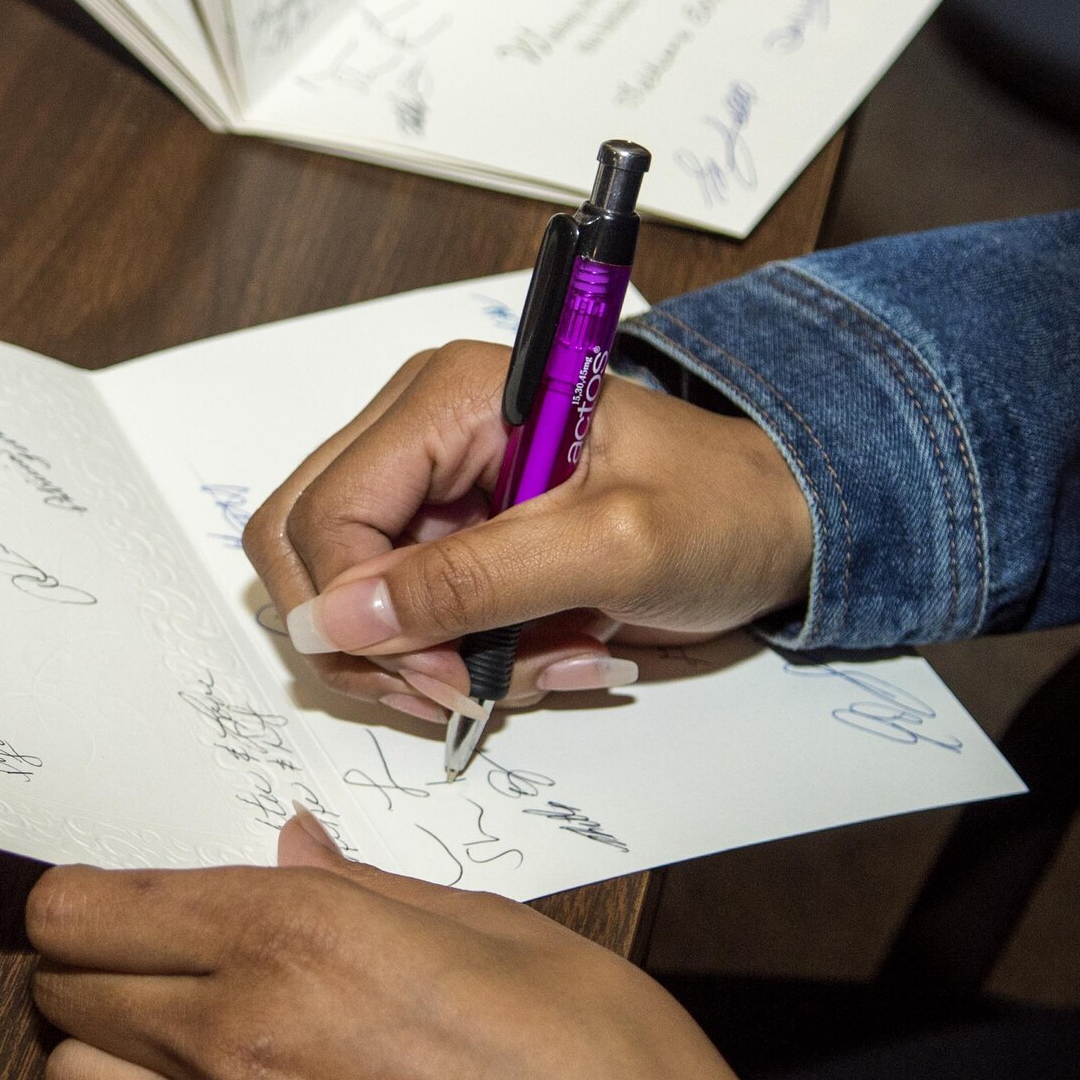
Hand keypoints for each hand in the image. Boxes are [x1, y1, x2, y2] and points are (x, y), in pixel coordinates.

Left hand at [28, 813, 758, 1079]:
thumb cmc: (597, 1061)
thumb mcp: (492, 924)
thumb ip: (365, 885)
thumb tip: (294, 850)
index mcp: (297, 937)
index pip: (91, 908)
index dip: (80, 893)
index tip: (104, 893)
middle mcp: (240, 1038)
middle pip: (62, 988)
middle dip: (88, 959)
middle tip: (149, 949)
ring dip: (103, 1045)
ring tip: (174, 1030)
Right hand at [243, 341, 811, 721]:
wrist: (772, 524)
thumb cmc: (720, 508)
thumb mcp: (613, 547)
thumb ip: (476, 581)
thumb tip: (342, 619)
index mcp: (449, 397)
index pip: (325, 512)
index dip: (358, 610)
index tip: (438, 671)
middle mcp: (420, 432)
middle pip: (307, 554)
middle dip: (381, 642)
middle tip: (470, 682)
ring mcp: (428, 492)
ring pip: (346, 603)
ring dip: (426, 662)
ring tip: (535, 666)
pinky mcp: (447, 542)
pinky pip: (400, 623)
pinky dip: (452, 664)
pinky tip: (535, 659)